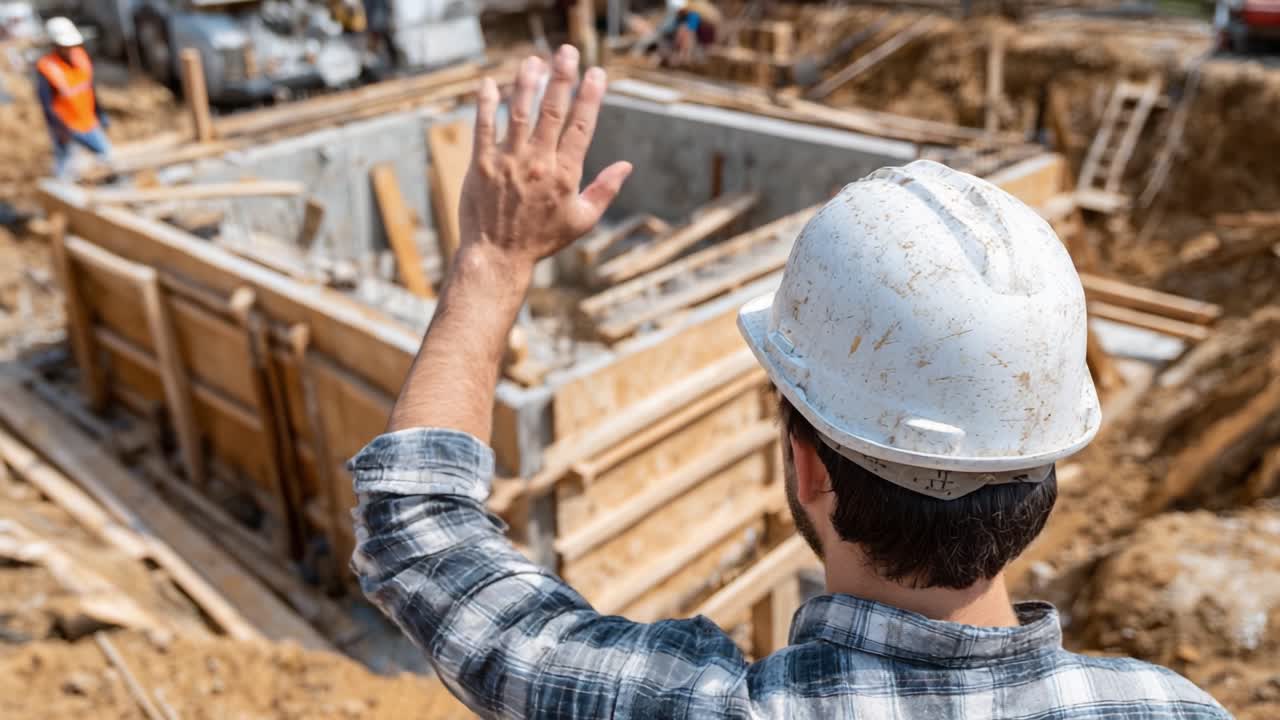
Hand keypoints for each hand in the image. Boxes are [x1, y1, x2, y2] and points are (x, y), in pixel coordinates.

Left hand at [459, 46, 632, 276]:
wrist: (497, 257)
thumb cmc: (541, 240)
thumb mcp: (581, 220)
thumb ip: (605, 190)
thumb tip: (626, 166)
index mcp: (565, 175)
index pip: (581, 126)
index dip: (590, 97)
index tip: (596, 73)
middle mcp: (538, 164)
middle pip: (552, 111)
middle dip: (561, 78)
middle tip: (566, 51)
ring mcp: (507, 162)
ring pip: (518, 113)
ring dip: (526, 83)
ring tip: (533, 61)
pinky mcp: (481, 165)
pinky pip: (483, 128)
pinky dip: (485, 104)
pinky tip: (489, 83)